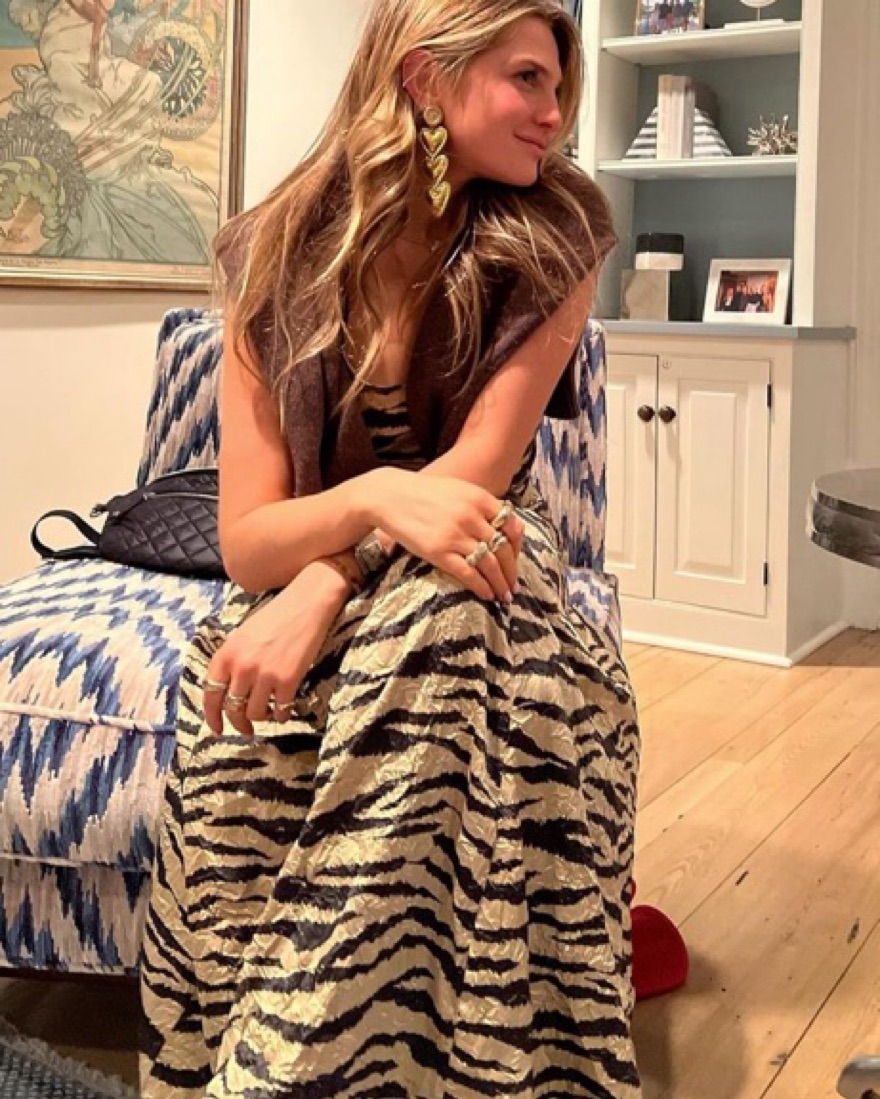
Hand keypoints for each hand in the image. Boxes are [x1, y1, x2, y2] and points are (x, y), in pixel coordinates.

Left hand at [203, 561, 349, 736]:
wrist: (307, 604)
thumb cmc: (275, 617)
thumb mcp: (242, 636)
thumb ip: (232, 662)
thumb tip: (228, 692)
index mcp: (226, 654)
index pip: (211, 695)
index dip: (212, 717)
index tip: (217, 728)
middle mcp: (242, 667)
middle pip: (233, 709)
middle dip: (238, 724)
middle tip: (246, 730)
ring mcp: (265, 675)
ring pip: (255, 714)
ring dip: (261, 718)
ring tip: (268, 714)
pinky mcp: (288, 680)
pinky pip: (280, 711)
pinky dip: (281, 715)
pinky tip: (284, 710)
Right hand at [368, 469, 524, 602]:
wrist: (390, 496)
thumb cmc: (423, 492)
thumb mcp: (458, 489)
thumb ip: (479, 505)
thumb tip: (499, 526)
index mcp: (480, 499)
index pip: (511, 526)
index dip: (518, 547)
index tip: (516, 560)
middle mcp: (472, 517)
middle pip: (503, 549)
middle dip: (512, 571)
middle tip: (514, 586)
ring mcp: (456, 535)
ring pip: (490, 565)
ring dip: (500, 584)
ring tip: (504, 596)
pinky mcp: (439, 552)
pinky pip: (468, 574)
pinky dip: (481, 587)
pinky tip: (487, 595)